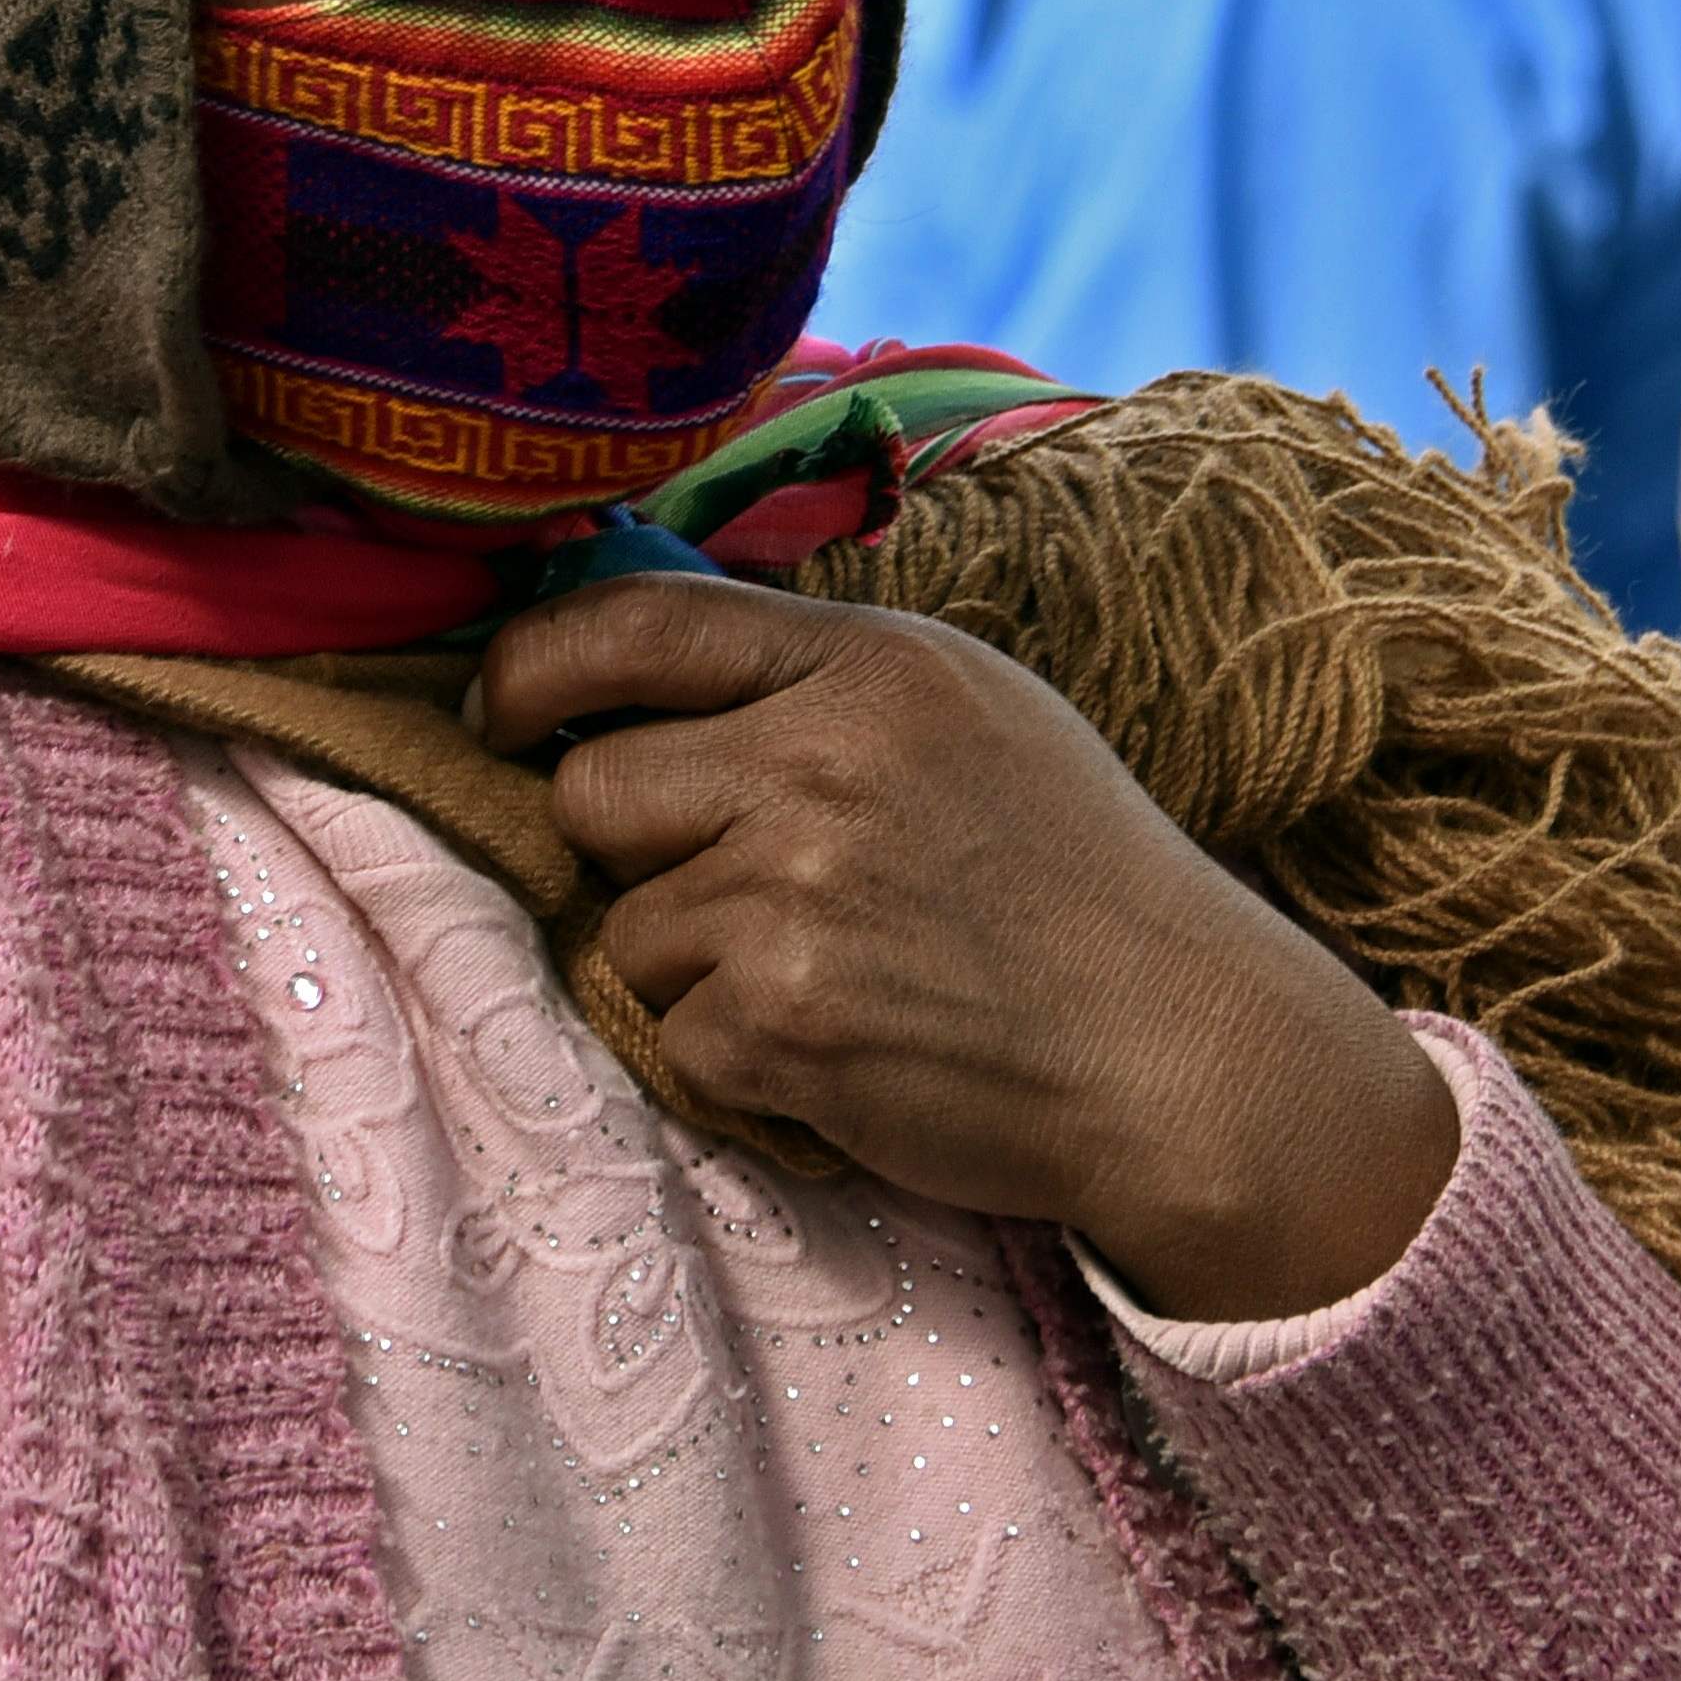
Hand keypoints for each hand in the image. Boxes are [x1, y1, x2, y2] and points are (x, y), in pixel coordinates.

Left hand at [471, 572, 1458, 1319]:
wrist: (1184, 1055)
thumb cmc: (1070, 881)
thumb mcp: (967, 713)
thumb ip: (807, 677)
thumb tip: (623, 665)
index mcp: (868, 665)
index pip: (633, 625)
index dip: (530, 667)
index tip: (496, 707)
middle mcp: (816, 764)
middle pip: (591, 789)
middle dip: (637, 843)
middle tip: (747, 882)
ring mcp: (791, 895)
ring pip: (627, 926)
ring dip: (700, 963)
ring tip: (837, 970)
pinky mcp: (778, 1022)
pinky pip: (674, 1031)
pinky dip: (740, 1054)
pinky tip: (848, 1043)